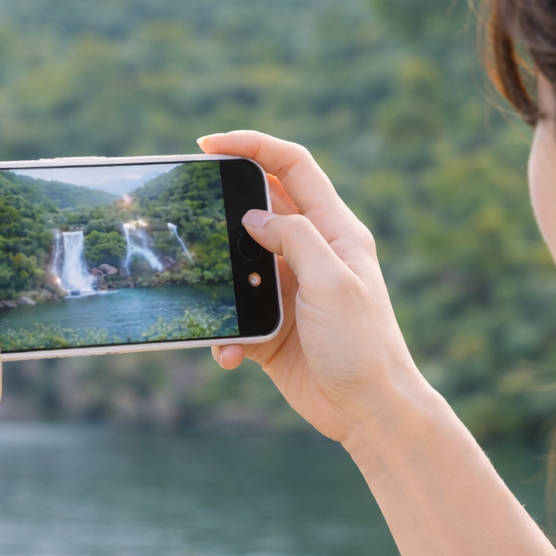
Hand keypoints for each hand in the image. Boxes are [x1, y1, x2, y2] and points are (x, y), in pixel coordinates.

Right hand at [197, 131, 433, 449]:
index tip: (209, 144)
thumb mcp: (332, 283)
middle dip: (222, 207)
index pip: (292, 167)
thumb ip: (295, 239)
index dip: (253, 146)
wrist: (369, 411)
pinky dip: (225, 332)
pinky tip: (229, 353)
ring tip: (198, 290)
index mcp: (334, 231)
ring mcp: (289, 290)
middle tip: (187, 213)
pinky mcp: (272, 327)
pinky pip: (235, 316)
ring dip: (216, 279)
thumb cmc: (363, 345)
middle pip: (258, 207)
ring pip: (238, 263)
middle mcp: (311, 254)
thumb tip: (254, 215)